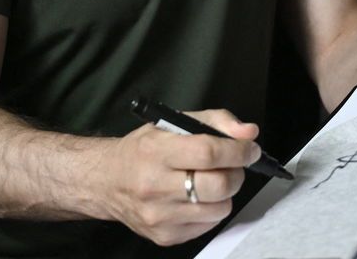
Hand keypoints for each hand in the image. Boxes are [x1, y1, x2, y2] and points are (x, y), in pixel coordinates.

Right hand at [96, 109, 260, 245]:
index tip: (249, 149)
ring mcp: (159, 216)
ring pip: (219, 209)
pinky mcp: (165, 236)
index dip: (238, 151)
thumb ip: (216, 121)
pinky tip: (197, 197)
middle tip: (233, 165)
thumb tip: (248, 133)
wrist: (106, 181)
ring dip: (225, 193)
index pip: (208, 153)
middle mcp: (154, 186)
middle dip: (236, 173)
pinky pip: (208, 225)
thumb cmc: (142, 150)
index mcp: (156, 151)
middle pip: (217, 186)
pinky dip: (211, 209)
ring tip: (211, 181)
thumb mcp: (173, 123)